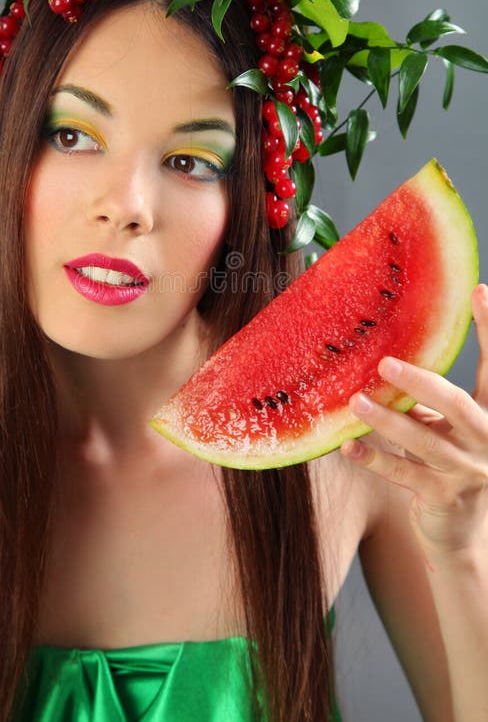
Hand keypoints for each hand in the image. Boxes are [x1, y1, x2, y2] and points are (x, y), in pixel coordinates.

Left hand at [341, 282, 487, 557]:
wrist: (460, 529)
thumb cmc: (448, 459)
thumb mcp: (447, 425)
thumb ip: (429, 397)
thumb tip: (387, 357)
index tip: (479, 290)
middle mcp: (485, 439)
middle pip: (457, 405)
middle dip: (422, 382)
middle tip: (386, 364)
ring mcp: (465, 470)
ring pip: (424, 441)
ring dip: (388, 421)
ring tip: (356, 402)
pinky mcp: (440, 495)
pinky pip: (402, 475)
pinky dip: (373, 460)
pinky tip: (346, 446)